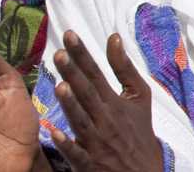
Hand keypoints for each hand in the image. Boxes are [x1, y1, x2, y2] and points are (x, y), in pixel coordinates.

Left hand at [48, 31, 160, 171]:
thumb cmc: (138, 130)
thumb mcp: (139, 98)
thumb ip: (124, 68)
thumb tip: (114, 36)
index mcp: (114, 102)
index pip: (96, 73)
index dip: (82, 54)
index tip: (69, 34)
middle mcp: (105, 119)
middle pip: (87, 93)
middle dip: (74, 74)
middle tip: (59, 54)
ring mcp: (97, 141)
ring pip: (81, 121)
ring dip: (71, 105)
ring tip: (60, 87)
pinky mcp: (89, 162)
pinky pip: (76, 153)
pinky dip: (67, 144)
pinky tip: (54, 132)